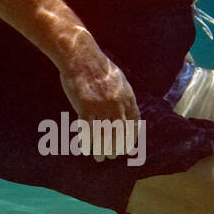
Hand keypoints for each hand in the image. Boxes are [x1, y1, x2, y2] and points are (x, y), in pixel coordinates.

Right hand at [58, 34, 139, 161]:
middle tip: (113, 156)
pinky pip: (87, 130)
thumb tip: (127, 107)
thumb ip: (123, 95)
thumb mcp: (118, 79)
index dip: (131, 137)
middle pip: (120, 132)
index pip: (134, 122)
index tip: (127, 146)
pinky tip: (85, 148)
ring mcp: (101, 106)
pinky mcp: (85, 107)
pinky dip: (87, 141)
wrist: (80, 55)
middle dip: (117, 147)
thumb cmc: (97, 66)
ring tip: (100, 158)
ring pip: (104, 135)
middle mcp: (117, 104)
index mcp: (127, 97)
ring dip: (102, 149)